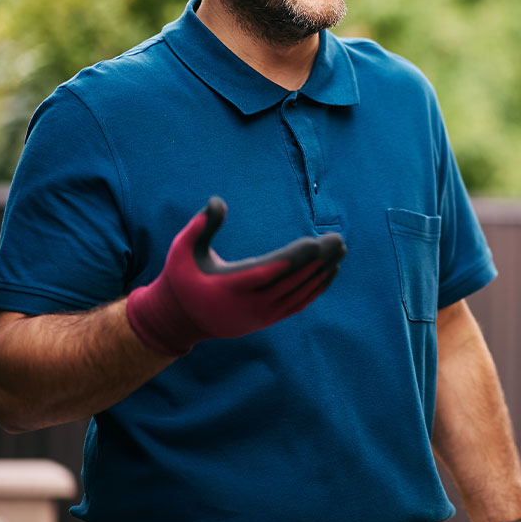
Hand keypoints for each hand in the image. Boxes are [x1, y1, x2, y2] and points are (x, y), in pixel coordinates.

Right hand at [126, 197, 345, 355]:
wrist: (180, 319)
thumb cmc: (182, 277)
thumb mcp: (181, 249)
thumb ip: (200, 226)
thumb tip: (217, 201)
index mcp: (228, 287)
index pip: (268, 272)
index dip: (294, 258)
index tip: (315, 244)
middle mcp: (248, 305)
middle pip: (290, 282)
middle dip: (317, 261)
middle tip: (338, 240)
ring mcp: (260, 316)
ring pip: (298, 294)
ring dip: (322, 273)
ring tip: (340, 251)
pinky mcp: (266, 320)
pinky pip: (297, 304)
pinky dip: (316, 289)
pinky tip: (330, 272)